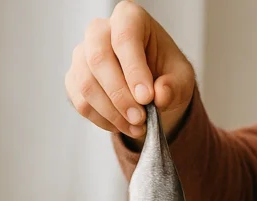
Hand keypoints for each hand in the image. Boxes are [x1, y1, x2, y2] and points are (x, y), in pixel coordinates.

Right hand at [65, 1, 194, 140]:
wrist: (151, 87)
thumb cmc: (166, 72)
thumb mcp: (181, 77)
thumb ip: (175, 85)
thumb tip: (160, 95)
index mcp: (129, 18)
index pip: (125, 38)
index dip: (134, 69)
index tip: (147, 98)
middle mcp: (100, 30)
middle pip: (98, 59)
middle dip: (120, 95)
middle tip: (140, 118)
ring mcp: (82, 54)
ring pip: (86, 83)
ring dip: (111, 112)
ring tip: (136, 126)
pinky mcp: (74, 78)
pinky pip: (81, 101)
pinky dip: (102, 119)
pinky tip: (122, 125)